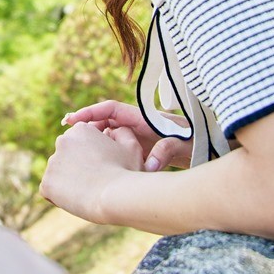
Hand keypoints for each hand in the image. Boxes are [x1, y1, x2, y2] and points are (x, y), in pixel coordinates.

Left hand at [39, 121, 147, 223]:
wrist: (116, 197)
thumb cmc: (126, 172)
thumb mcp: (131, 146)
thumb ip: (122, 133)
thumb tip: (114, 129)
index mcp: (81, 129)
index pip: (80, 141)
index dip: (91, 155)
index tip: (102, 167)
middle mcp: (62, 141)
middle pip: (67, 155)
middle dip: (77, 166)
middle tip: (94, 181)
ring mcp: (52, 163)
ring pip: (58, 173)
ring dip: (68, 181)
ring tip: (87, 192)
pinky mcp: (46, 183)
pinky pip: (50, 190)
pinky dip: (59, 196)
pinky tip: (76, 199)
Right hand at [59, 100, 190, 170]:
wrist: (207, 147)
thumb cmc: (197, 142)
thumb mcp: (184, 145)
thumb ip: (167, 150)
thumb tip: (151, 165)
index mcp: (144, 118)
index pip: (112, 108)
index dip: (92, 112)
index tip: (74, 119)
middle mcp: (138, 124)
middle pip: (106, 119)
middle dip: (87, 123)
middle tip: (67, 129)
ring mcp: (138, 136)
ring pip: (109, 134)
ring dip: (94, 137)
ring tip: (74, 146)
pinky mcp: (140, 149)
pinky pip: (116, 147)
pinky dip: (104, 150)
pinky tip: (93, 162)